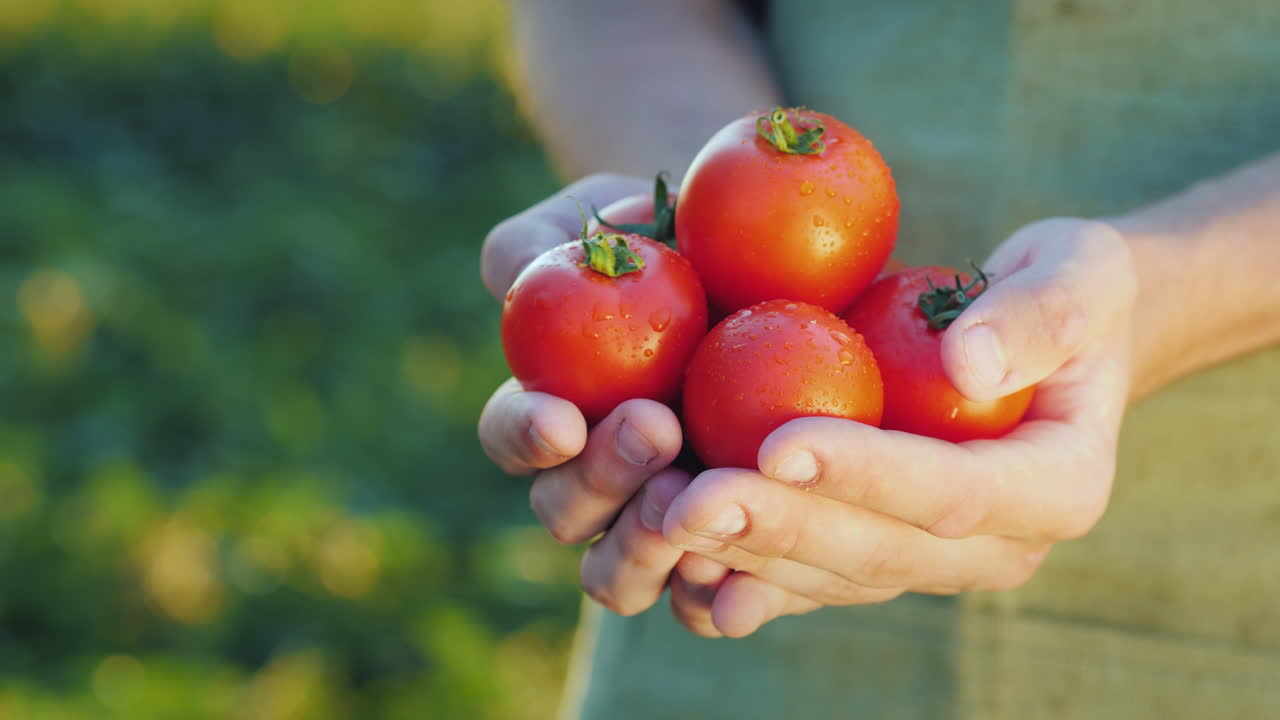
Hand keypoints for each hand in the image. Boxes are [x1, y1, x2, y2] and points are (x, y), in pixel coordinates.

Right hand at [478, 174, 732, 617]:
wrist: (763, 268)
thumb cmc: (664, 237)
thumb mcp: (601, 220)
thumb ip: (540, 245)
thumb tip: (507, 274)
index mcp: (551, 412)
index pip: (511, 436)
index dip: (525, 436)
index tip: (562, 417)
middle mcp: (595, 479)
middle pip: (565, 513)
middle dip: (601, 480)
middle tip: (655, 428)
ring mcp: (660, 517)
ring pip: (623, 572)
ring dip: (648, 545)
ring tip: (699, 497)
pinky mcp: (728, 543)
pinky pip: (707, 598)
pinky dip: (715, 597)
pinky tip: (748, 566)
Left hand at [655, 218, 1137, 636]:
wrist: (1044, 337)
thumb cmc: (1067, 289)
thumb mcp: (1078, 273)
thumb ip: (1040, 314)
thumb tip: (969, 366)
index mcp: (1058, 488)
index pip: (952, 492)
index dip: (865, 474)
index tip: (777, 441)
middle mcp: (998, 547)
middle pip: (879, 552)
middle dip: (780, 530)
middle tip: (689, 503)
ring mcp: (936, 562)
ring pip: (833, 575)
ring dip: (744, 555)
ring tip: (661, 522)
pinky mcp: (883, 555)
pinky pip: (809, 577)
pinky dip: (743, 571)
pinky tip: (672, 560)